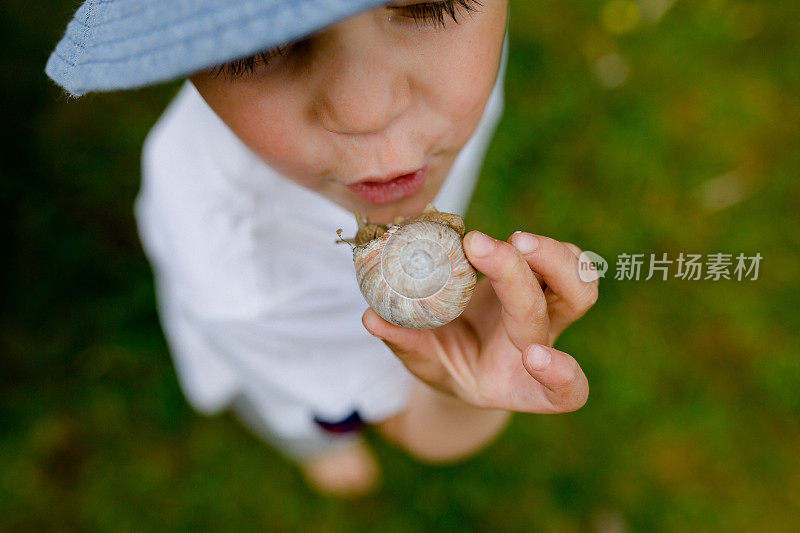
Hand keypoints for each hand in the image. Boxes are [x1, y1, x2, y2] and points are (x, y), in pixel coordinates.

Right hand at [362, 230, 597, 413]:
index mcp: (519, 385)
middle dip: (542, 272)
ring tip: (509, 239)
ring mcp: (548, 314)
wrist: (465, 355)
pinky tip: (506, 241)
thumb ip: (403, 343)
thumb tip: (373, 317)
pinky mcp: (544, 286)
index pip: (564, 394)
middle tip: (503, 246)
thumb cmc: (446, 365)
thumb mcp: (423, 363)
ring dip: (552, 253)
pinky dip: (546, 248)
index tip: (531, 356)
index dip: (559, 376)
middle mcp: (541, 346)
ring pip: (580, 282)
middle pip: (572, 307)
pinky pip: (567, 262)